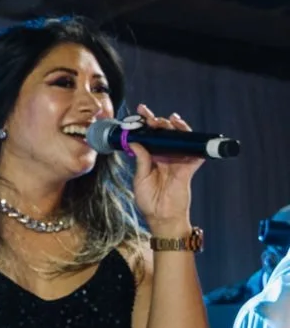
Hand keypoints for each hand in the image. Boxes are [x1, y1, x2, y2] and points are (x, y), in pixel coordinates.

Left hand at [124, 104, 203, 233]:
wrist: (161, 216)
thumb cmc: (149, 200)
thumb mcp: (140, 178)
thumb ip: (140, 160)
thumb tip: (134, 141)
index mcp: (153, 158)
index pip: (150, 137)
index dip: (146, 124)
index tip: (140, 111)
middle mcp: (166, 157)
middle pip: (165, 134)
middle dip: (158, 122)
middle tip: (150, 116)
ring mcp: (178, 161)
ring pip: (180, 139)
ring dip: (174, 127)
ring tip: (166, 120)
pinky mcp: (189, 168)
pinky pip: (194, 152)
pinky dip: (192, 141)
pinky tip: (183, 130)